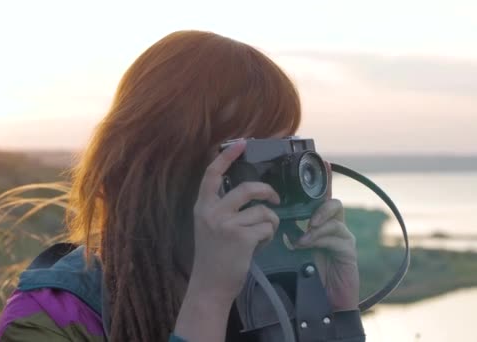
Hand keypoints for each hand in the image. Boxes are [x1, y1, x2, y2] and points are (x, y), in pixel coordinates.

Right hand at [176, 140, 280, 341]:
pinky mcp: (241, 238)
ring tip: (262, 235)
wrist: (210, 286)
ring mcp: (226, 225)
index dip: (227, 157)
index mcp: (202, 207)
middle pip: (247, 188)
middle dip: (267, 192)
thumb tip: (249, 193)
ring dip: (269, 223)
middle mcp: (212, 212)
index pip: (212, 175)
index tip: (241, 143)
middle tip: (274, 199)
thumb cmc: (213, 257)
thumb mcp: (210, 227)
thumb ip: (222, 209)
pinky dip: (268, 236)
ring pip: (262, 211)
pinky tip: (259, 246)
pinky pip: (266, 227)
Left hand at [294, 163, 359, 311]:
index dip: (323, 180)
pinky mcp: (349, 250)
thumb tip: (273, 220)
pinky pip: (336, 236)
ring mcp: (343, 238)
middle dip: (321, 202)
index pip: (321, 198)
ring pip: (334, 218)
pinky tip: (307, 245)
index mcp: (320, 224)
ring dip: (316, 225)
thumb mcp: (293, 252)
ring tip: (303, 238)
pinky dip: (320, 238)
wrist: (323, 302)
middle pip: (333, 203)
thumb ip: (289, 234)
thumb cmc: (306, 276)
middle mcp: (334, 227)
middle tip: (308, 216)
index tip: (322, 161)